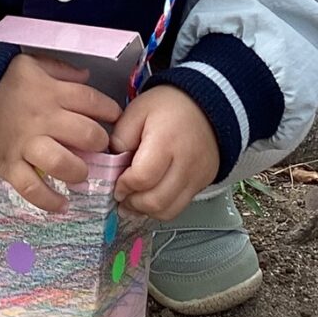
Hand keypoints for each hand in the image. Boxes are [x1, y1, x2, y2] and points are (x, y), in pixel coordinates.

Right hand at [0, 55, 121, 213]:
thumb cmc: (0, 81)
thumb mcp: (31, 64)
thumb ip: (61, 70)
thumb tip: (87, 76)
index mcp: (51, 93)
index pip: (93, 102)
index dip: (110, 111)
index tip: (114, 119)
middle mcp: (43, 119)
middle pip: (86, 134)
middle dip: (99, 144)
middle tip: (96, 148)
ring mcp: (25, 144)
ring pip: (62, 162)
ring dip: (78, 171)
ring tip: (80, 174)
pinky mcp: (8, 164)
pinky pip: (31, 188)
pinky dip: (48, 201)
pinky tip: (62, 205)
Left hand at [109, 86, 218, 220]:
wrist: (206, 106)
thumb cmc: (169, 106)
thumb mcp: (137, 111)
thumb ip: (120, 138)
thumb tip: (111, 166)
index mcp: (166, 141)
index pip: (142, 178)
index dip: (124, 186)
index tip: (115, 183)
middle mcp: (186, 163)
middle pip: (156, 200)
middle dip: (132, 203)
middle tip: (121, 197)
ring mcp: (198, 176)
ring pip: (168, 211)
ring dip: (146, 210)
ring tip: (134, 201)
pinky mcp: (203, 183)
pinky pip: (180, 207)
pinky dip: (162, 207)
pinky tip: (151, 196)